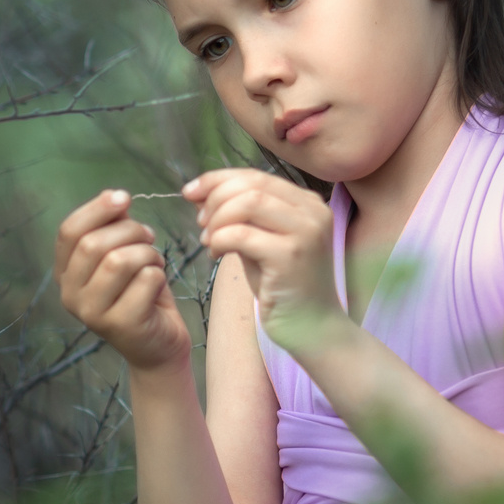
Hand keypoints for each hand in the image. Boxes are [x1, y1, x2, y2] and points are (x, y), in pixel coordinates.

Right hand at [55, 190, 190, 370]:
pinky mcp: (121, 325)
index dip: (96, 209)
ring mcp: (93, 314)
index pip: (69, 232)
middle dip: (130, 231)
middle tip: (148, 237)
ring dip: (147, 253)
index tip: (124, 198)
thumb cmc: (140, 294)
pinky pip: (145, 280)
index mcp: (66, 274)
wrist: (158, 345)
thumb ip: (114, 229)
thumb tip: (118, 199)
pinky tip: (159, 284)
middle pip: (93, 244)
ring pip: (120, 261)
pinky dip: (159, 274)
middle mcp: (71, 296)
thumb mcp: (122, 255)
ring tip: (154, 262)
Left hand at [184, 169, 346, 345]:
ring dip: (217, 219)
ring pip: (248, 202)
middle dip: (215, 199)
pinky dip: (220, 240)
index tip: (190, 192)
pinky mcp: (292, 255)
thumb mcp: (257, 241)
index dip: (217, 179)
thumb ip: (236, 215)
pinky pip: (242, 235)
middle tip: (201, 223)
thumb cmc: (282, 285)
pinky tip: (216, 255)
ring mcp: (306, 231)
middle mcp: (313, 211)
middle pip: (251, 184)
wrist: (313, 328)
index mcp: (307, 202)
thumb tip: (198, 191)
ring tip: (209, 241)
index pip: (256, 176)